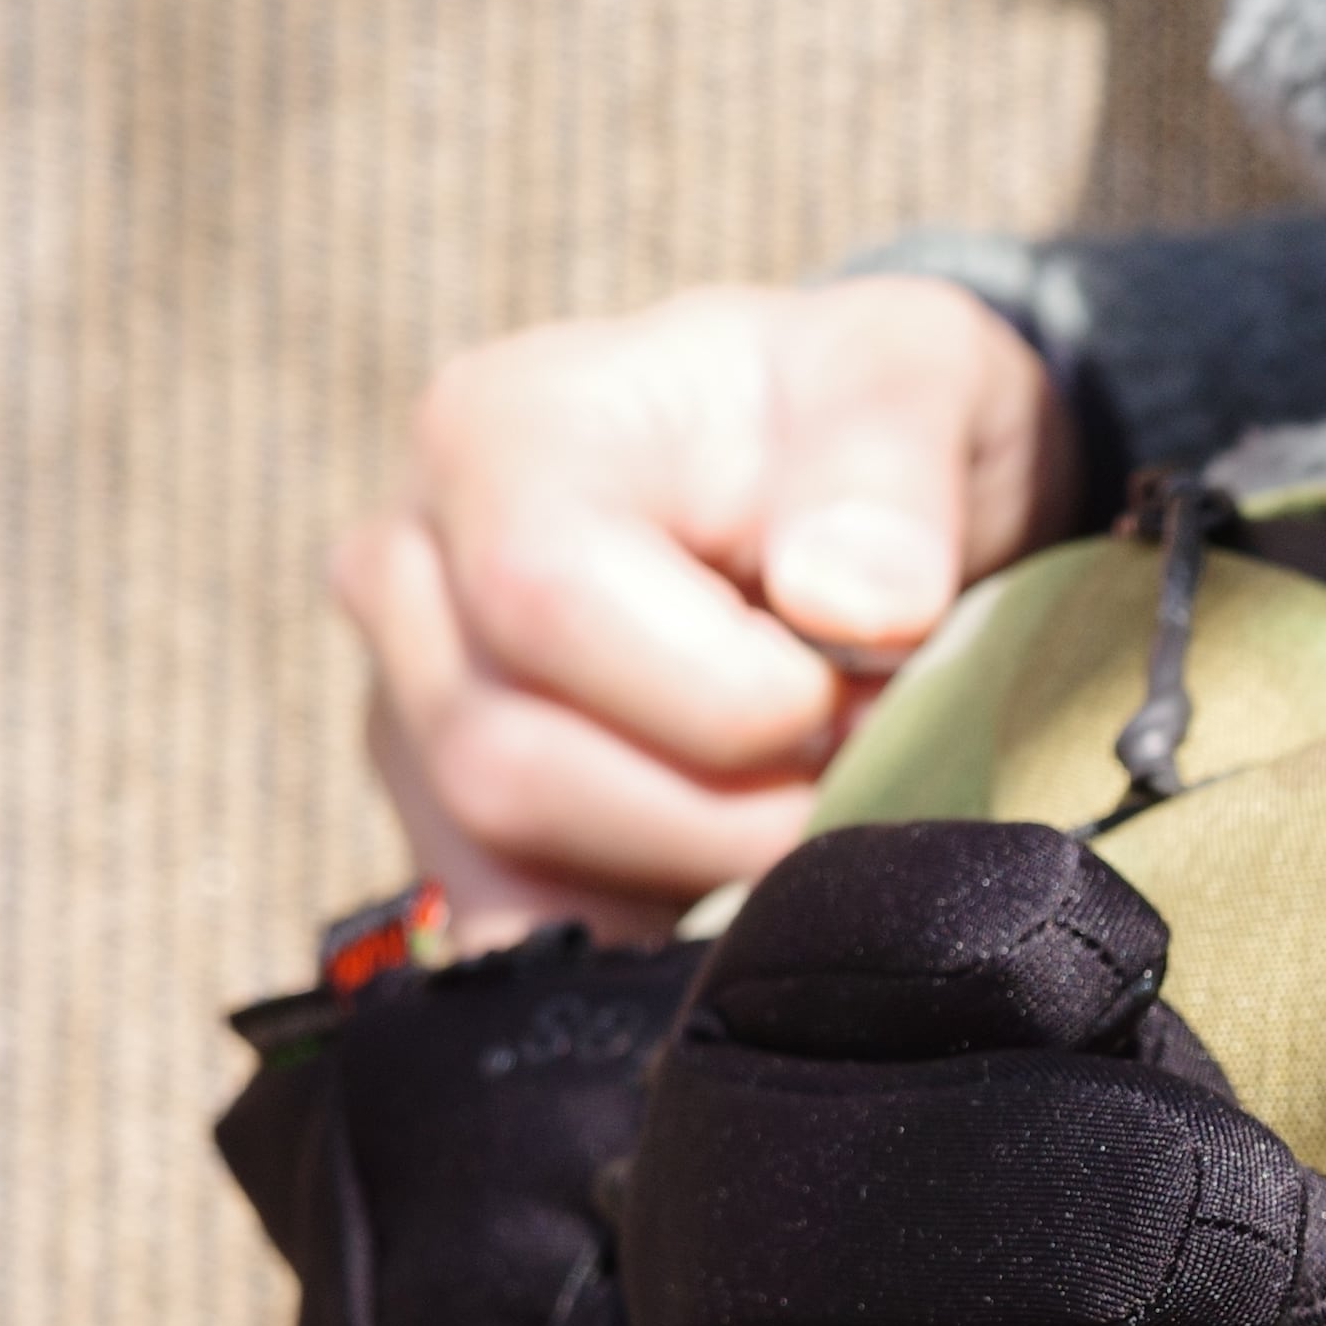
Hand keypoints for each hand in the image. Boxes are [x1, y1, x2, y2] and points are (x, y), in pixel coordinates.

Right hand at [329, 278, 1079, 944]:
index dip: (729, 693)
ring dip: (703, 875)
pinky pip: (517, 944)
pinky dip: (655, 940)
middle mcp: (411, 572)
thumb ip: (892, 474)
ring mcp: (411, 710)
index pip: (548, 601)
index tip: (861, 690)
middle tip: (859, 759)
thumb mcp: (914, 380)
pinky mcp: (449, 829)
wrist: (847, 496)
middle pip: (512, 766)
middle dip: (726, 808)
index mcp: (495, 432)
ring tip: (814, 795)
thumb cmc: (865, 422)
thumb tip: (862, 605)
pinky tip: (752, 887)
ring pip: (509, 870)